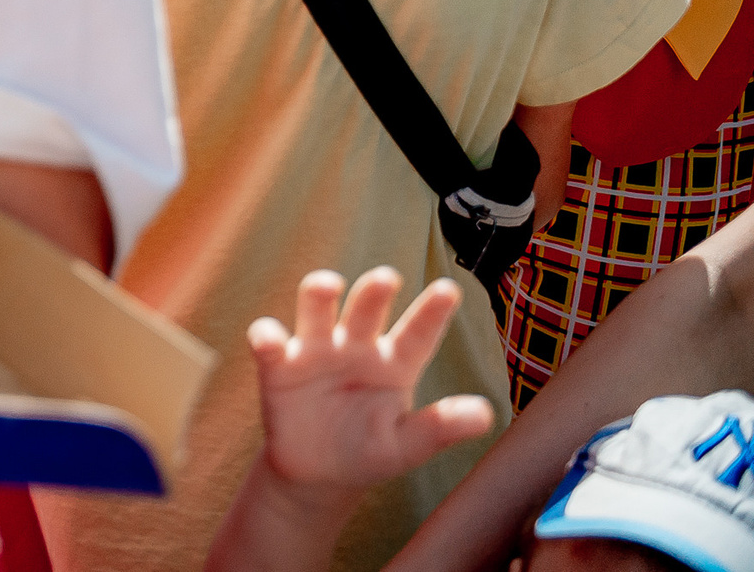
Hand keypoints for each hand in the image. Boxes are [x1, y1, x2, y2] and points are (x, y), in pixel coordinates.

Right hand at [252, 269, 494, 497]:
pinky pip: (269, 342)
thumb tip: (487, 414)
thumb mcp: (408, 447)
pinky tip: (270, 339)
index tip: (450, 291)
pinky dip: (266, 335)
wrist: (318, 474)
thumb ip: (441, 427)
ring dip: (319, 294)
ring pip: (316, 310)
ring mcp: (316, 352)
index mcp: (394, 365)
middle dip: (374, 291)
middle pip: (365, 310)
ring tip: (328, 285)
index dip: (432, 314)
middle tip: (386, 279)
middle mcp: (356, 348)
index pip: (417, 336)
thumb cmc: (369, 453)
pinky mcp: (279, 365)